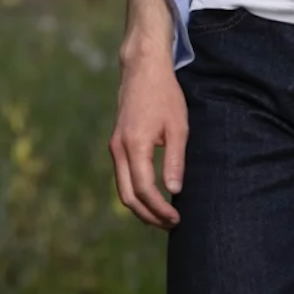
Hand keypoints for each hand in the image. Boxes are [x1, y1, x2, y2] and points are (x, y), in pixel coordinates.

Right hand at [109, 48, 187, 229]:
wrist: (143, 69)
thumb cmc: (165, 95)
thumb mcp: (178, 126)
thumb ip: (175, 160)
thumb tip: (174, 191)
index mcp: (134, 145)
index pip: (143, 190)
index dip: (159, 209)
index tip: (176, 218)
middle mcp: (119, 149)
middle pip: (127, 196)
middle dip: (148, 215)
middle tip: (170, 224)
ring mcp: (115, 147)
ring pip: (122, 188)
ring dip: (140, 207)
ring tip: (162, 217)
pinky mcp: (116, 143)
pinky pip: (122, 176)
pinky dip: (135, 192)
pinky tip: (152, 197)